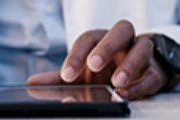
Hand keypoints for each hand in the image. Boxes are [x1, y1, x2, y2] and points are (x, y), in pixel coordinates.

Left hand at [28, 20, 167, 99]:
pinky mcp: (154, 71)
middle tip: (94, 65)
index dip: (76, 55)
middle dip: (106, 47)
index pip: (88, 39)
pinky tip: (127, 93)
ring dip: (130, 64)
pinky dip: (141, 84)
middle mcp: (121, 43)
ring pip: (142, 47)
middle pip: (120, 31)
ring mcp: (140, 54)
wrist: (134, 73)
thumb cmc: (104, 69)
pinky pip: (152, 73)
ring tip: (116, 82)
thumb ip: (58, 78)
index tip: (67, 75)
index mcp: (100, 40)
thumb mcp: (80, 73)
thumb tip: (32, 83)